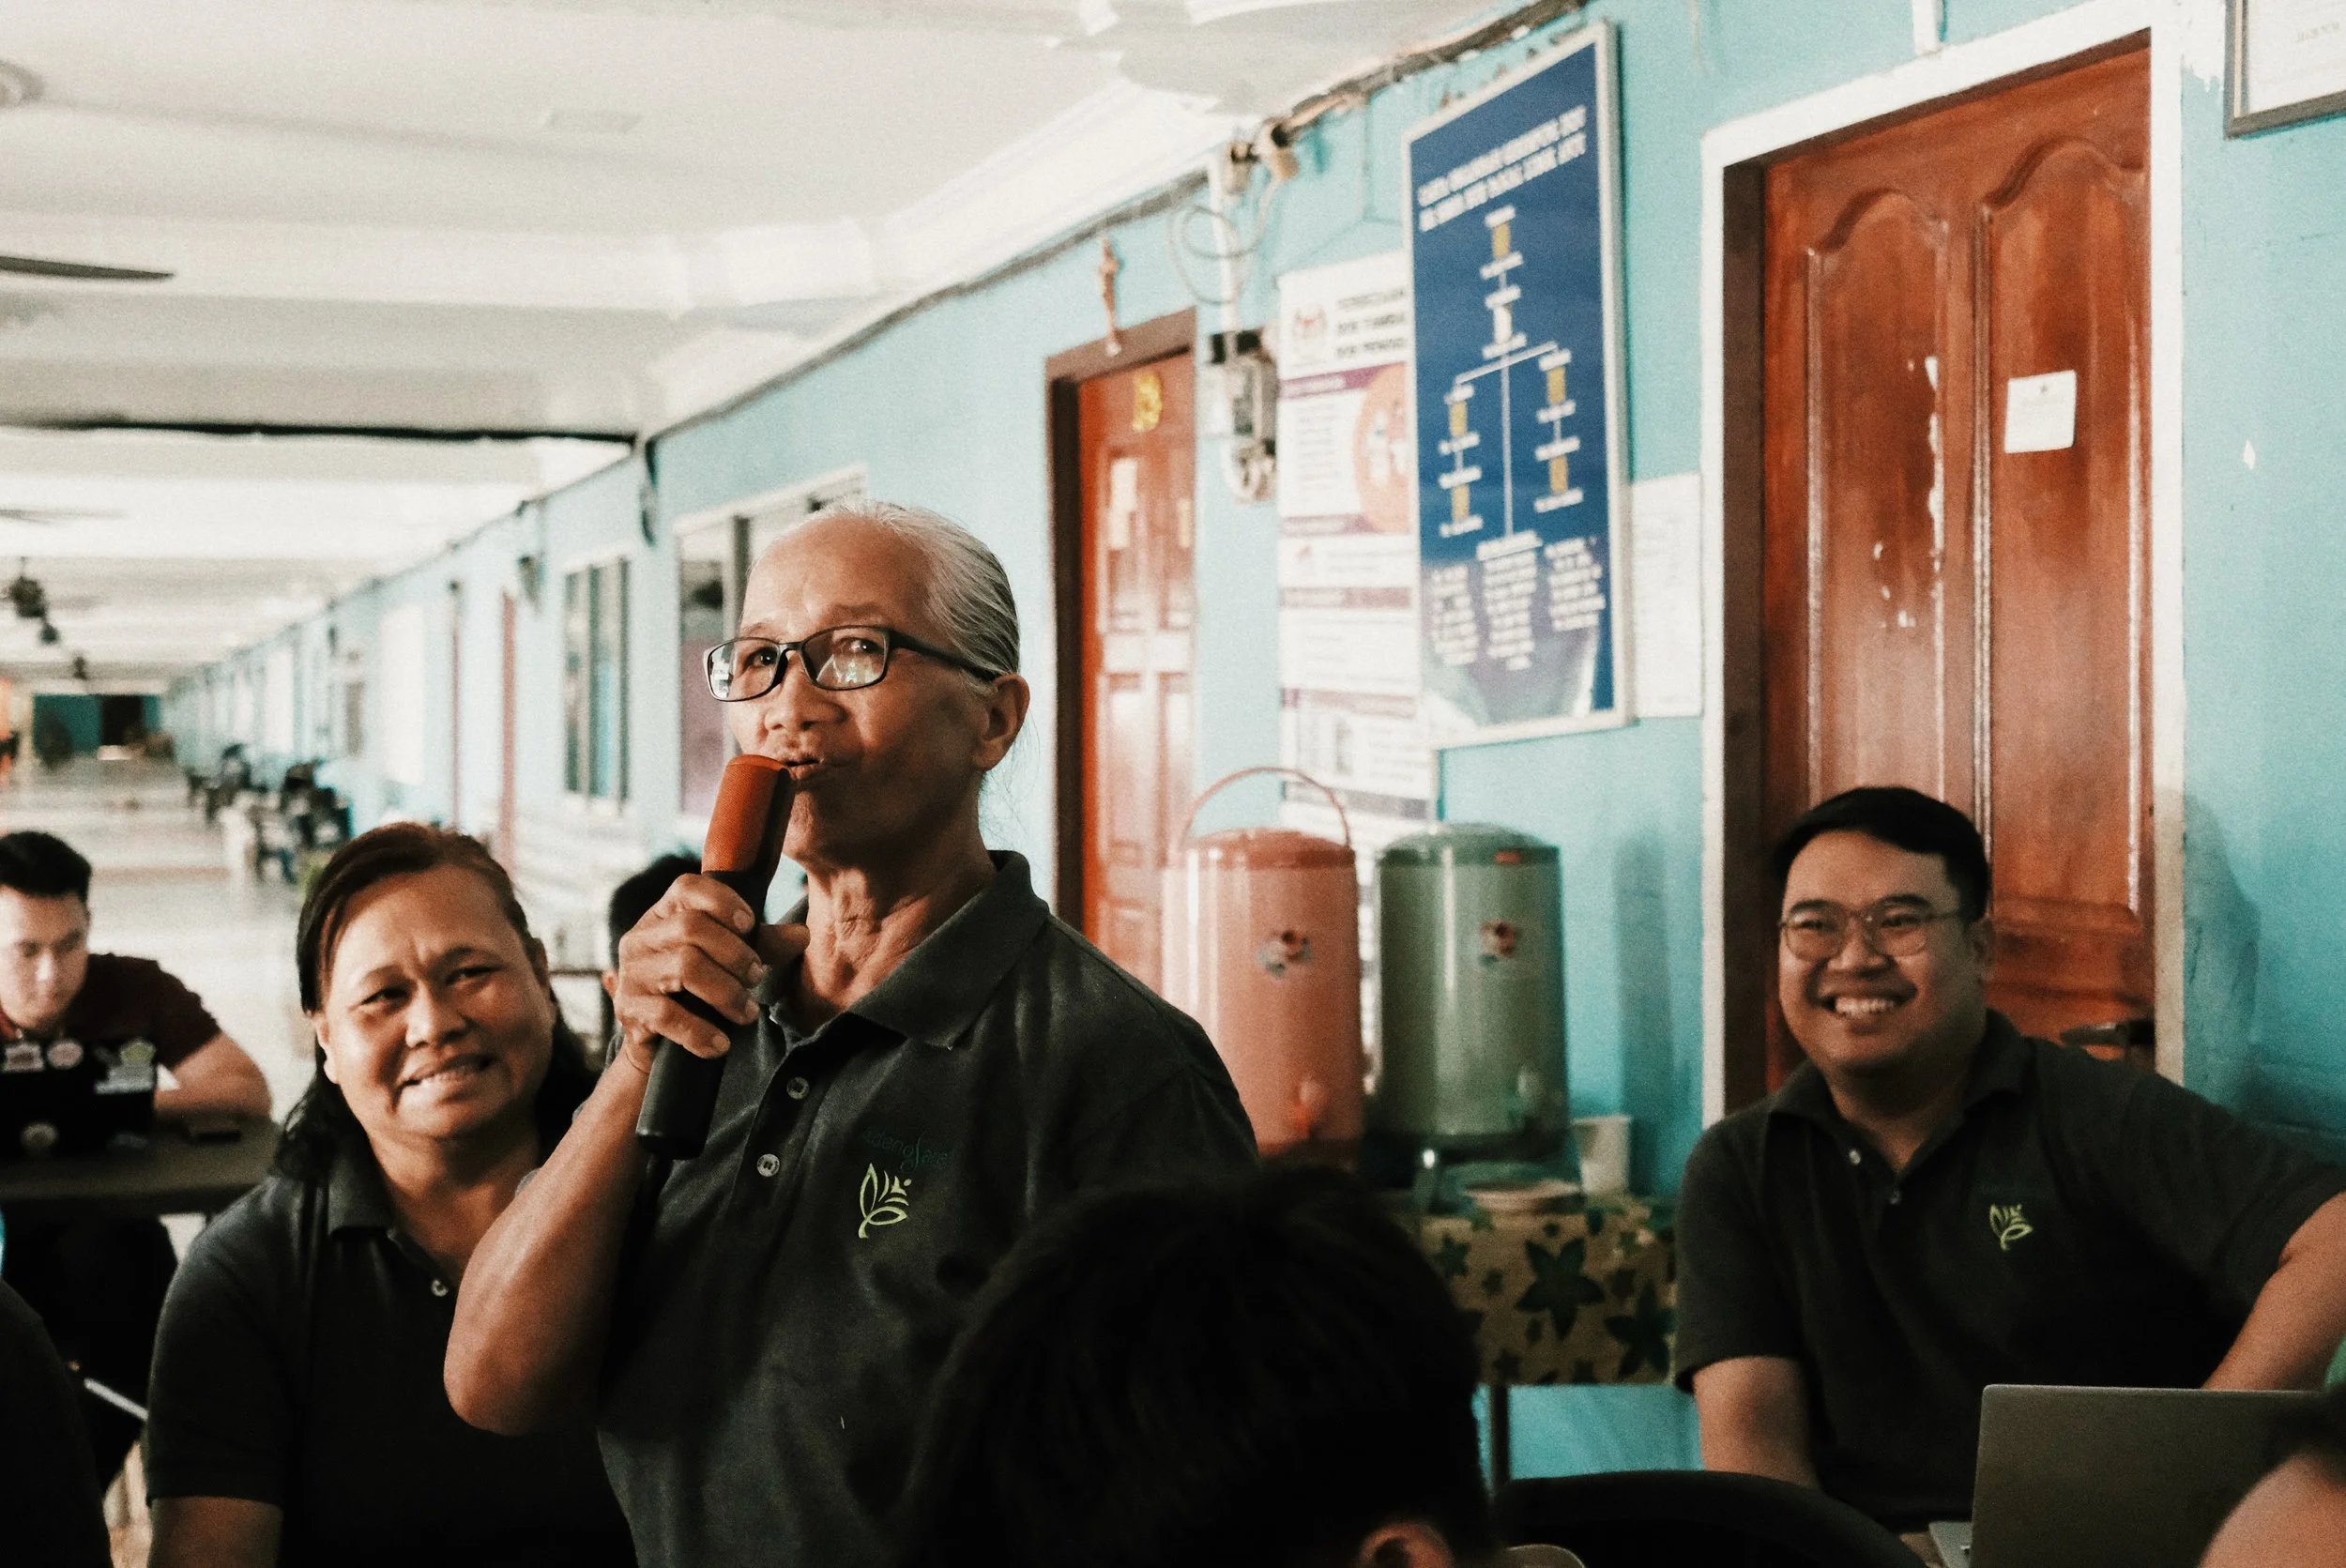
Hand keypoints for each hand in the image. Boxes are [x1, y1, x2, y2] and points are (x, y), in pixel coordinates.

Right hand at [609, 874, 807, 1071]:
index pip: (687, 887)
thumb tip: (802, 935)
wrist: (658, 1047)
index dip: (722, 901)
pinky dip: (701, 1032)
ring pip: (685, 967)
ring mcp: (632, 973)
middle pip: (691, 928)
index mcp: (664, 915)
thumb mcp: (729, 962)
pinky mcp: (628, 1009)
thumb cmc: (697, 992)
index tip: (750, 925)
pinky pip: (667, 1015)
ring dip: (727, 993)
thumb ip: (762, 945)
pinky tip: (721, 1044)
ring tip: (748, 1012)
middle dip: (735, 954)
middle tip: (757, 977)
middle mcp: (642, 938)